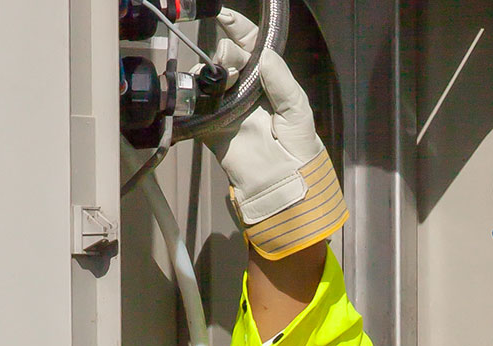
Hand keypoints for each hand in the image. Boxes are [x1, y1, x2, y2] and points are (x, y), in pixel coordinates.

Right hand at [208, 10, 316, 152]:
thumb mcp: (297, 108)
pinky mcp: (210, 123)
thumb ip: (282, 80)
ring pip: (208, 73)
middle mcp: (243, 86)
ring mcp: (225, 103)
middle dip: (226, 51)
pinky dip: (196, 93)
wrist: (281, 182)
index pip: (249, 43)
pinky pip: (195, 101)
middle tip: (231, 63)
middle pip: (226, 54)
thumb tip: (266, 54)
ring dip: (212, 71)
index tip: (226, 17)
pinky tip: (206, 94)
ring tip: (225, 82)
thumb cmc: (297, 146)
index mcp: (265, 78)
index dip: (237, 28)